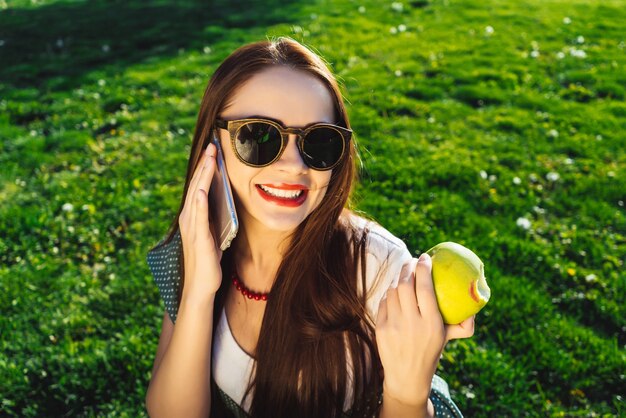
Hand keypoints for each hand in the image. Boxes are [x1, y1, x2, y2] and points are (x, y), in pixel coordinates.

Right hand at [178, 142, 222, 297]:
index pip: (199, 186)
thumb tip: (222, 200)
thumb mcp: (213, 232)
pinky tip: (201, 192)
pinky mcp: (199, 240)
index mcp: (193, 216)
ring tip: (208, 159)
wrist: (201, 285)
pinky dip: (199, 204)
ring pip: (197, 196)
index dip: (205, 167)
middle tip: (212, 145)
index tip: (213, 149)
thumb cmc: (208, 259)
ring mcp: (192, 228)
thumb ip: (213, 216)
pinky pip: (198, 218)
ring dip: (202, 177)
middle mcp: (189, 218)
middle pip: (197, 186)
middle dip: (205, 165)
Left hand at [375, 253, 474, 405]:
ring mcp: (393, 326)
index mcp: (432, 324)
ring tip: (404, 275)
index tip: (425, 257)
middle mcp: (412, 323)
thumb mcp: (447, 338)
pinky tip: (394, 291)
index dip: (423, 268)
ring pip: (392, 291)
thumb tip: (477, 302)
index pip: (425, 288)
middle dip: (407, 268)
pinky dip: (389, 293)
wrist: (407, 377)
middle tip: (412, 261)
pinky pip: (383, 302)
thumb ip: (462, 322)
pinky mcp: (381, 328)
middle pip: (405, 285)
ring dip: (398, 279)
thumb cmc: (431, 352)